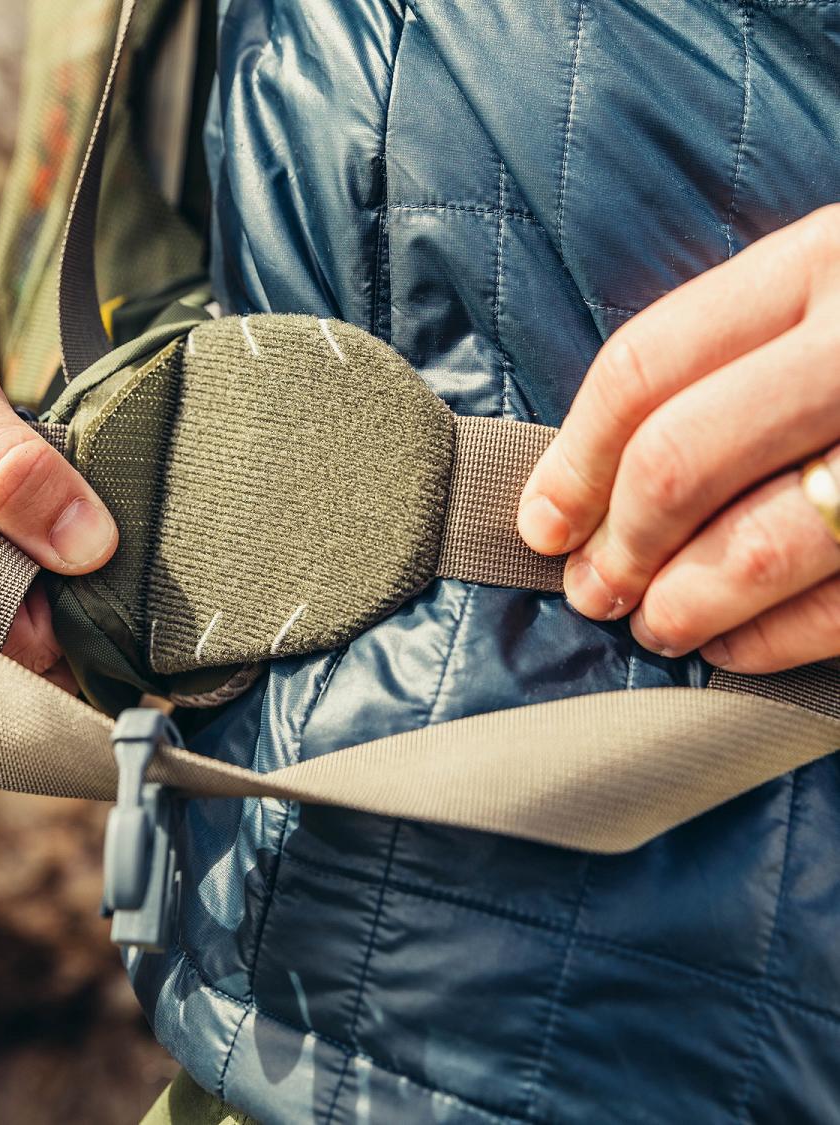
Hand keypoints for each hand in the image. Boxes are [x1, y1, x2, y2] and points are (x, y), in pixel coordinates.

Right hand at [0, 298, 116, 683]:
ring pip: (5, 643)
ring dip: (52, 597)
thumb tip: (90, 549)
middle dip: (66, 616)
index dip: (65, 616)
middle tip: (104, 543)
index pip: (0, 656)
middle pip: (7, 662)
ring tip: (78, 531)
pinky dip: (32, 584)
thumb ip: (11, 469)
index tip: (106, 561)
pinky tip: (52, 538)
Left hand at [518, 205, 839, 673]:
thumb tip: (593, 483)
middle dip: (616, 544)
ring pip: (760, 547)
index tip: (540, 523)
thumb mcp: (832, 291)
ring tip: (652, 626)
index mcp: (824, 262)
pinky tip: (734, 650)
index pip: (645, 370)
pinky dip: (771, 643)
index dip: (571, 460)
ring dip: (681, 605)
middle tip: (589, 589)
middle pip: (682, 461)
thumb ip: (734, 357)